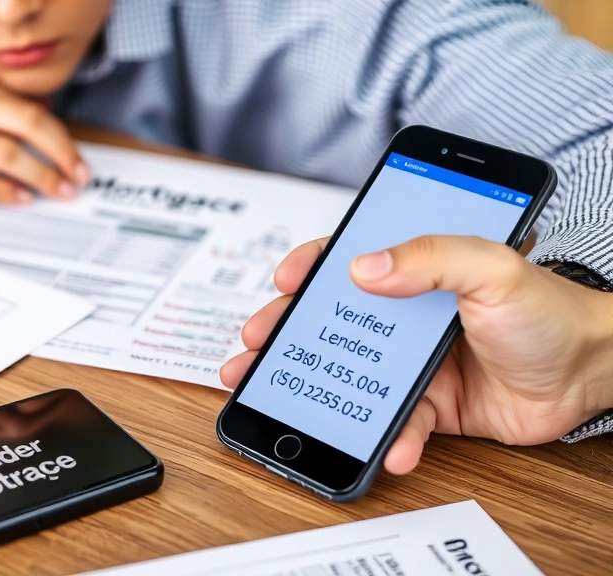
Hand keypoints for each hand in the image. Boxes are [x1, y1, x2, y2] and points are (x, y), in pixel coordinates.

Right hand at [0, 63, 89, 202]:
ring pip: (5, 155)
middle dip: (61, 157)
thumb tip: (35, 126)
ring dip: (38, 178)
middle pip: (28, 128)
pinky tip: (17, 199)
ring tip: (56, 193)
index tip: (78, 160)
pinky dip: (0, 190)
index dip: (62, 139)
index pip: (31, 111)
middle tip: (78, 180)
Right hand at [221, 235, 612, 474]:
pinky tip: (389, 448)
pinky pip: (396, 423)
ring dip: (315, 389)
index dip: (312, 269)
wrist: (593, 375)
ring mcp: (415, 362)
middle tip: (255, 347)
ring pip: (352, 375)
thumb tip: (364, 267)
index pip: (351, 261)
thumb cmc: (552, 311)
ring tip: (280, 397)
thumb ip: (431, 256)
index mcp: (420, 272)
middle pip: (334, 322)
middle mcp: (409, 315)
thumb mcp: (492, 267)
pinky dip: (389, 439)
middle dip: (288, 334)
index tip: (285, 280)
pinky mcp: (431, 405)